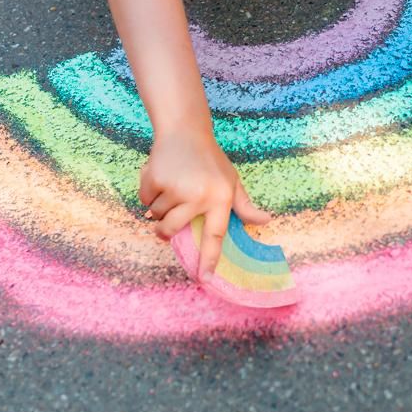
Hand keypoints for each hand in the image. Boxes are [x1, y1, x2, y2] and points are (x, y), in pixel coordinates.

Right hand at [139, 130, 270, 282]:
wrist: (185, 131)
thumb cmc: (211, 160)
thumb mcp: (231, 181)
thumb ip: (244, 205)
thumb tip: (266, 220)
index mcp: (221, 197)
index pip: (215, 236)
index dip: (209, 259)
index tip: (204, 279)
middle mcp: (200, 195)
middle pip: (172, 229)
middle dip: (165, 228)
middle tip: (171, 211)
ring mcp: (177, 188)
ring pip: (156, 215)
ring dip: (159, 205)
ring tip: (173, 184)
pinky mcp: (156, 179)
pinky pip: (145, 200)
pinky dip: (149, 192)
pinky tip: (161, 175)